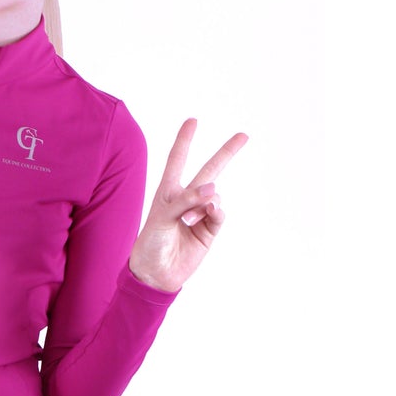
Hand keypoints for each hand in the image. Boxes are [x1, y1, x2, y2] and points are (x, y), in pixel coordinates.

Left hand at [128, 122, 248, 292]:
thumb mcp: (162, 216)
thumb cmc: (151, 243)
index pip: (177, 160)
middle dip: (226, 153)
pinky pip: (219, 213)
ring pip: (215, 194)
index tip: (193, 120)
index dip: (185, 140)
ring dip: (206, 201)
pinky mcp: (210, 230)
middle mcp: (186, 199)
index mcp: (168, 191)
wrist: (156, 274)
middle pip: (209, 170)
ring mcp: (200, 214)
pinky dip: (215, 211)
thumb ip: (186, 200)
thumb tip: (214, 190)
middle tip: (244, 135)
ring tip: (188, 219)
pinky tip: (204, 217)